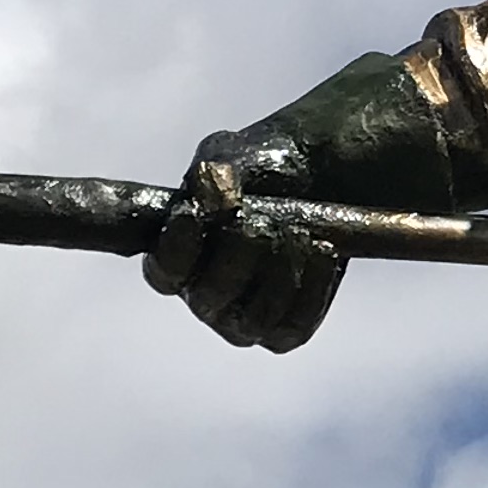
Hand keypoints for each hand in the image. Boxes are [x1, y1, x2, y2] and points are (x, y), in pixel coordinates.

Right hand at [145, 125, 345, 352]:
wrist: (317, 180)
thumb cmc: (259, 171)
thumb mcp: (232, 156)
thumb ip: (218, 172)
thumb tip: (216, 193)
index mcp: (176, 258)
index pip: (164, 270)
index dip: (178, 246)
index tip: (197, 212)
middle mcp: (203, 297)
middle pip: (210, 297)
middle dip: (243, 252)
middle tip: (266, 220)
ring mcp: (241, 321)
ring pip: (255, 319)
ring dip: (281, 271)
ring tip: (300, 233)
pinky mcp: (283, 331)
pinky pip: (294, 327)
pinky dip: (313, 288)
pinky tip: (323, 251)